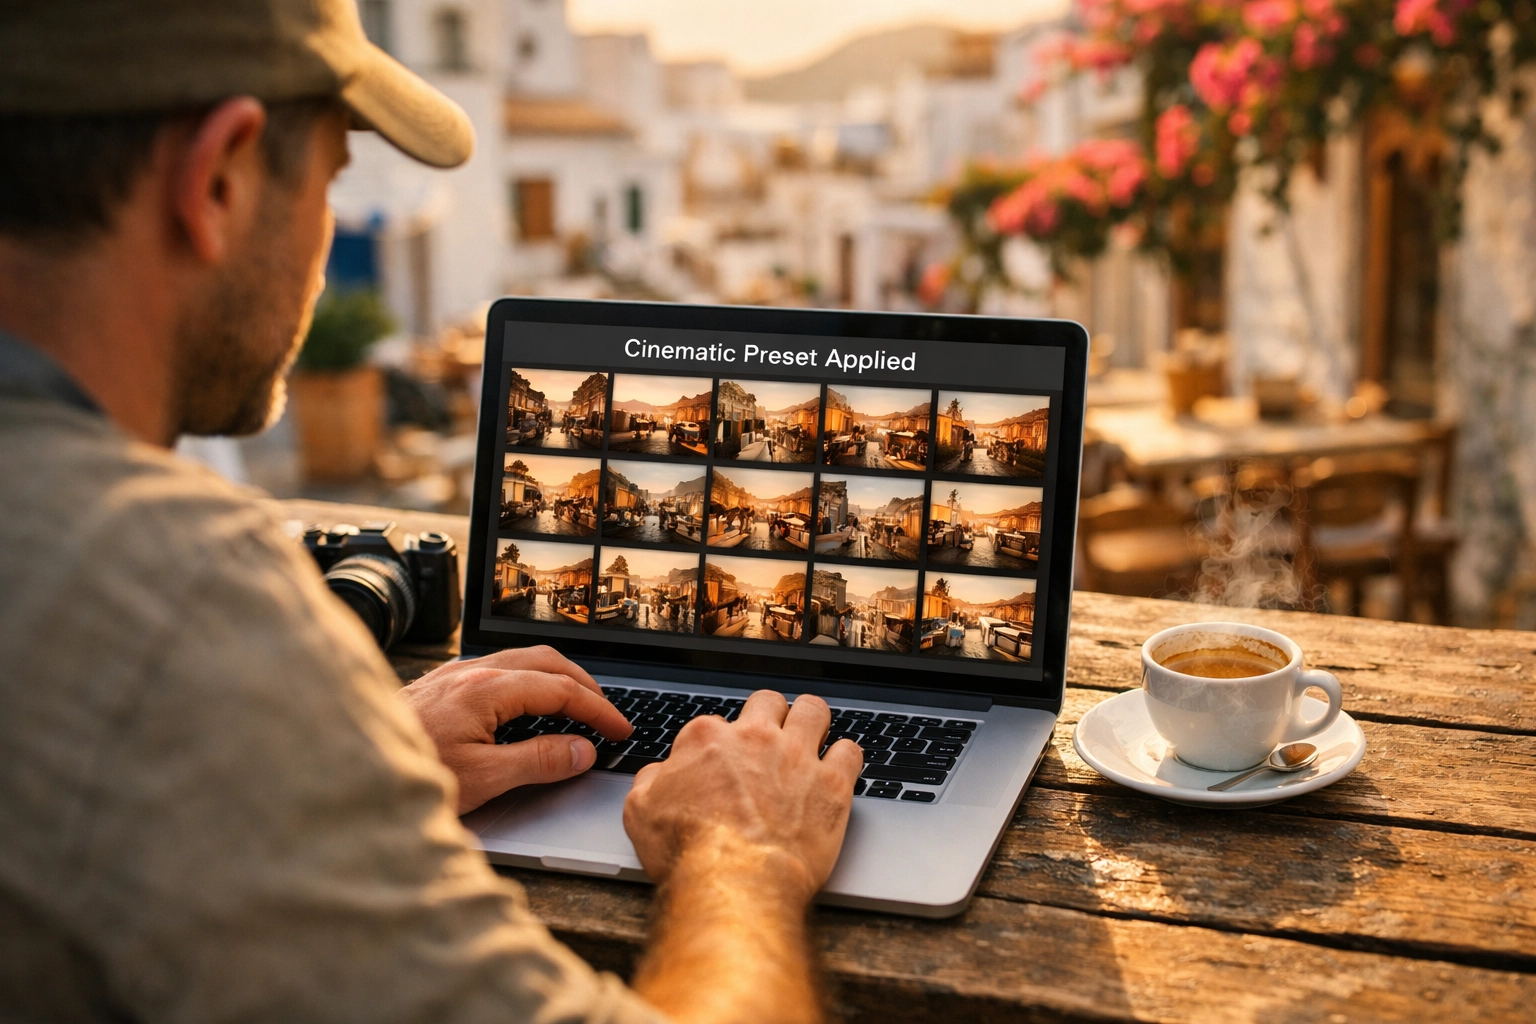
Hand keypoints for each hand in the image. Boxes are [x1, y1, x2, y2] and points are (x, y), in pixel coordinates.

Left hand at [399, 646, 631, 812]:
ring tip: (576, 704)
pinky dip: (528, 679)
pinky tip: (526, 701)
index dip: (598, 709)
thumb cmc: (408, 775)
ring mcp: (454, 674)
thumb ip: (538, 761)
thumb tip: (582, 750)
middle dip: (583, 684)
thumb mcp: (483, 779)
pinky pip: (497, 668)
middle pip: (546, 661)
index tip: (620, 729)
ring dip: (556, 678)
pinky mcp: (440, 684)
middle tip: (606, 713)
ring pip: (521, 659)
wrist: (348, 770)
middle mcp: (471, 672)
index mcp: (487, 689)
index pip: (561, 690)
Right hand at [625, 691, 859, 1023]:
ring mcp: (797, 757)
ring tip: (810, 737)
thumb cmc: (688, 853)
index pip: (715, 724)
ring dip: (811, 721)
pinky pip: (851, 751)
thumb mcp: (640, 812)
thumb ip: (651, 781)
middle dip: (769, 716)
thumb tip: (659, 774)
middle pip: (769, 702)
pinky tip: (839, 768)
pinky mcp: (832, 784)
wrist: (734, 883)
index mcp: (709, 739)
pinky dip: (846, 757)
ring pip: (814, 710)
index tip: (721, 764)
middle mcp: (755, 738)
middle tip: (770, 739)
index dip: (718, 745)